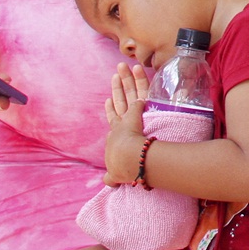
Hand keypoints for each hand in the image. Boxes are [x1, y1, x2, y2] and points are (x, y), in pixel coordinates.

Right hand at [103, 62, 149, 185]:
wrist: (128, 160)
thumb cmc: (123, 168)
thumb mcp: (114, 175)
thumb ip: (111, 178)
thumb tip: (106, 183)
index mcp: (115, 136)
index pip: (113, 119)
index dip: (111, 110)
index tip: (109, 100)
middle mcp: (120, 123)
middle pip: (119, 101)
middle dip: (117, 87)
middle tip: (115, 74)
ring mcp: (129, 115)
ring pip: (128, 92)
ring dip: (126, 79)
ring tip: (123, 66)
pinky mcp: (139, 110)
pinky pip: (142, 90)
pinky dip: (140, 79)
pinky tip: (138, 69)